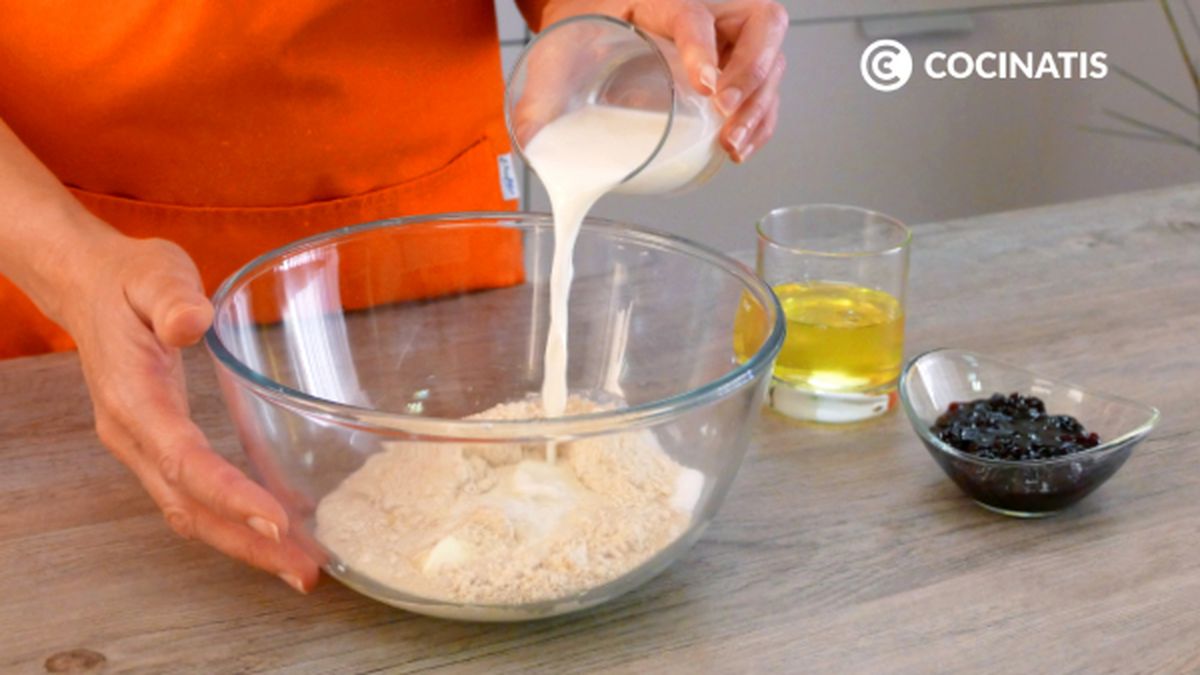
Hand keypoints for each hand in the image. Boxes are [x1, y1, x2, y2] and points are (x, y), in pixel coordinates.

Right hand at [61, 224, 319, 592]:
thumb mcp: (153, 272)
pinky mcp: (158, 446)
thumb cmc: (128, 278)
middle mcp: (133, 435)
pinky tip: (277, 530)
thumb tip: (191, 323)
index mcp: (133, 398)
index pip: (183, 459)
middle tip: (305, 572)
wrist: (87, 286)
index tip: (277, 523)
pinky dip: (233, 521)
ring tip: (300, 567)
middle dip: (246, 544)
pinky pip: (193, 497)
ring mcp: (142, 446)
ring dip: (243, 545)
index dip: (229, 495)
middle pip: (188, 507)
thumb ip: (171, 298)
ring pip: (189, 512)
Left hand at [540, 0, 788, 162]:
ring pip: (772, 58)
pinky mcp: (734, 67)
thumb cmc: (581, 27)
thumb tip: (530, 142)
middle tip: (725, 112)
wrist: (591, 18)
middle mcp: (706, 11)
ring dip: (759, 107)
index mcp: (659, 0)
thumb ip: (540, 94)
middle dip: (752, 72)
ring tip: (732, 145)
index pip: (693, 15)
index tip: (705, 87)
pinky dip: (761, 119)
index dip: (703, 48)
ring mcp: (727, 38)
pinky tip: (741, 147)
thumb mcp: (557, 52)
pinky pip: (765, 88)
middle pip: (761, 23)